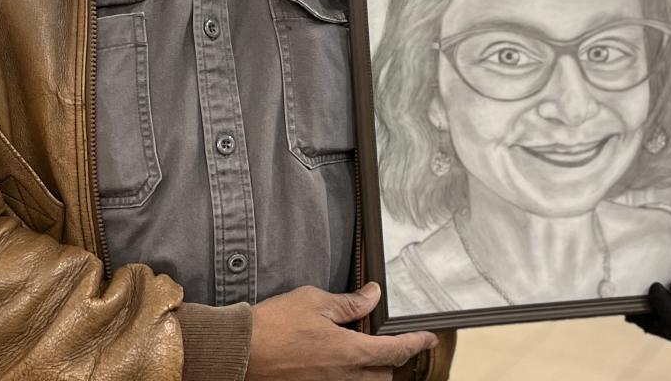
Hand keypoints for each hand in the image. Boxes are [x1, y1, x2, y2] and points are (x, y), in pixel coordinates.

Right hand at [246, 282, 437, 379]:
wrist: (240, 353)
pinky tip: (337, 360)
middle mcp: (345, 378)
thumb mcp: (313, 302)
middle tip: (385, 339)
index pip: (396, 351)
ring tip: (360, 350)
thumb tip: (373, 296)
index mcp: (350, 353)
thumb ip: (348, 303)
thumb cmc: (274, 326)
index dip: (416, 343)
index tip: (430, 337)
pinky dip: (350, 376)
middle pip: (384, 375)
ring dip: (371, 370)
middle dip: (390, 359)